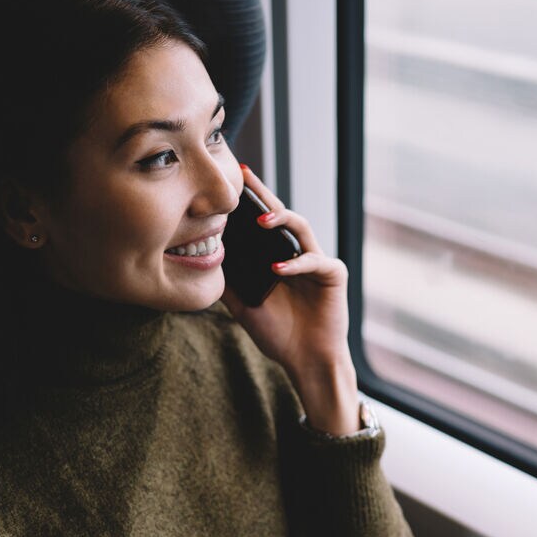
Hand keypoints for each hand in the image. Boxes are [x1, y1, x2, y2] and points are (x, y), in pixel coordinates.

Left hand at [220, 165, 359, 435]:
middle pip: (281, 214)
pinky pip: (314, 261)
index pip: (262, 223)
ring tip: (261, 220)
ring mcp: (317, 261)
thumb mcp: (243, 305)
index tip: (229, 183)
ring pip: (301, 228)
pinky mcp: (333, 274)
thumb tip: (202, 261)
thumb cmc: (278, 333)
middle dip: (263, 195)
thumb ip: (228, 283)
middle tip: (245, 177)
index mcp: (279, 257)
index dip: (249, 203)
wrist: (305, 360)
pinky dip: (295, 264)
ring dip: (281, 220)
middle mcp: (298, 253)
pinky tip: (277, 268)